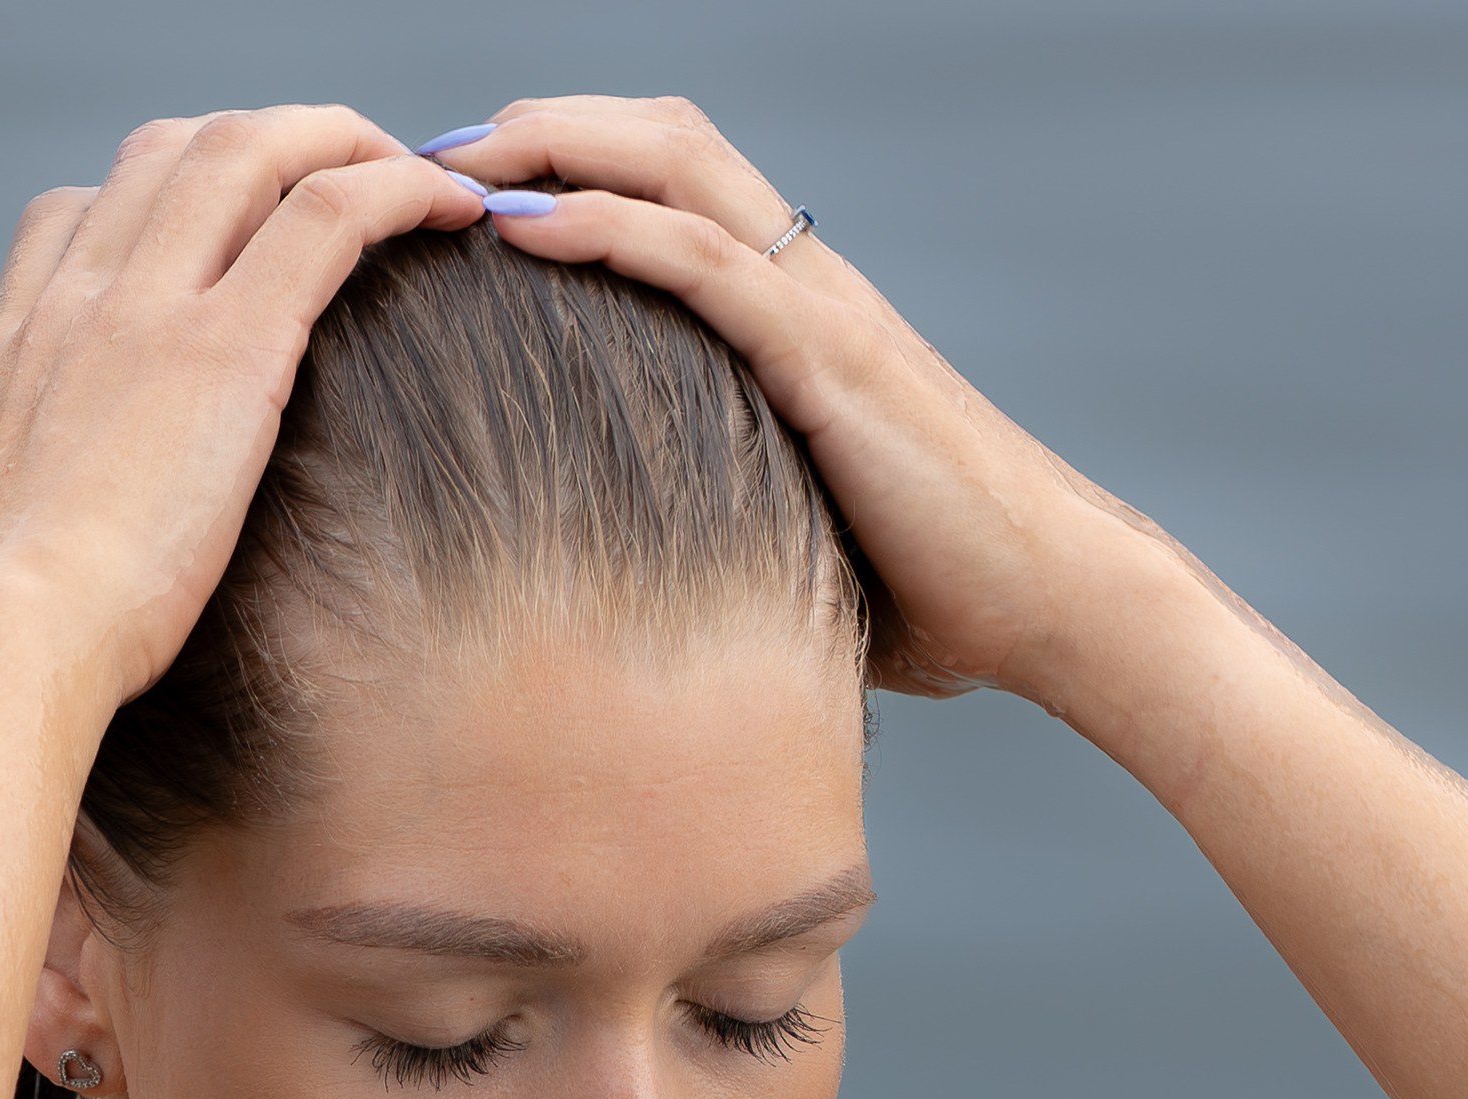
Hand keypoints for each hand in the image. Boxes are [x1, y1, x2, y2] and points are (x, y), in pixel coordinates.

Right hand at [0, 108, 484, 706]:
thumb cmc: (17, 625)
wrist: (9, 638)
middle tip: (351, 179)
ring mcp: (149, 308)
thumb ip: (51, 476)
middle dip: (277, 139)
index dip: (175, 190)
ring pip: (253, 148)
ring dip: (344, 141)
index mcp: (23, 337)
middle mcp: (80, 294)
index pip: (87, 203)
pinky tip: (447, 209)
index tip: (240, 226)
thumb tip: (88, 516)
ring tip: (412, 181)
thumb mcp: (7, 522)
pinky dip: (397, 187)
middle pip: (180, 146)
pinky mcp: (226, 347)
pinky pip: (327, 214)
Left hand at [432, 99, 1171, 703]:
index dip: (562, 159)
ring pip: (677, 166)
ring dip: (557, 149)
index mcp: (787, 309)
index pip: (667, 180)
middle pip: (659, 138)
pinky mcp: (829, 359)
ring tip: (451, 163)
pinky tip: (527, 230)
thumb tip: (611, 569)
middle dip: (538, 127)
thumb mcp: (782, 522)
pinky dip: (613, 230)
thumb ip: (709, 502)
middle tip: (424, 153)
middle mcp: (802, 282)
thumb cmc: (923, 582)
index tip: (454, 190)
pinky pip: (706, 263)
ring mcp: (818, 309)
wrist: (1044, 601)